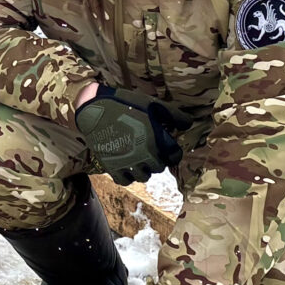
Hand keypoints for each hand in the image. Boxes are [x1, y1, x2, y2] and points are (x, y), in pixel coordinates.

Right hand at [75, 85, 192, 184]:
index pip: (174, 156)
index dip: (173, 151)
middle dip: (158, 159)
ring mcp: (128, 163)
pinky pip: (125, 180)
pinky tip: (127, 166)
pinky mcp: (112, 166)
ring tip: (139, 159)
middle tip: (151, 150)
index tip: (167, 147)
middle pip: (159, 167)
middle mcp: (144, 155)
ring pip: (144, 176)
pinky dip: (128, 176)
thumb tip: (188, 124)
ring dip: (144, 169)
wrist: (95, 109)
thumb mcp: (152, 105)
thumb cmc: (125, 104)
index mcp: (156, 140)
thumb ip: (173, 115)